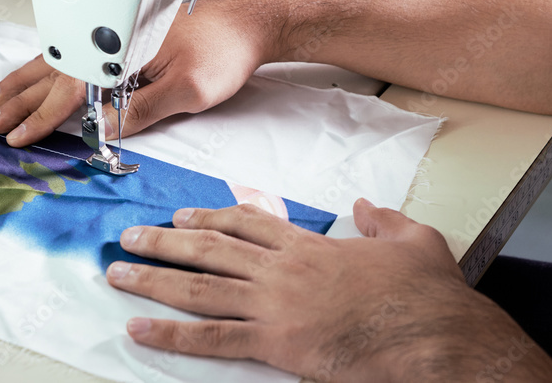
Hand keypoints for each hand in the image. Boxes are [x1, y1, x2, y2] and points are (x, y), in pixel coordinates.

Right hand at [0, 0, 272, 145]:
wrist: (253, 19)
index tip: (16, 135)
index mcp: (121, 48)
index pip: (69, 89)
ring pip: (58, 55)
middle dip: (19, 98)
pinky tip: (39, 69)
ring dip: (26, 76)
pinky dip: (49, 63)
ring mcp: (116, 29)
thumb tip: (101, 131)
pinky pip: (75, 48)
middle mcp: (112, 33)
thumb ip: (141, 111)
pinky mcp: (125, 30)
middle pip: (53, 69)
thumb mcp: (187, 91)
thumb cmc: (227, 50)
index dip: (40, 117)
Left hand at [106, 199, 551, 382]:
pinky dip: (172, 335)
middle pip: (211, 248)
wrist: (433, 336)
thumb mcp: (414, 240)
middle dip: (164, 242)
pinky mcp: (276, 344)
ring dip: (154, 279)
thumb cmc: (425, 295)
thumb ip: (383, 219)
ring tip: (118, 274)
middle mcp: (283, 270)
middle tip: (129, 237)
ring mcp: (275, 306)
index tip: (182, 217)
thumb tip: (366, 207)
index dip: (209, 217)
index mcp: (309, 246)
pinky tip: (141, 329)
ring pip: (200, 288)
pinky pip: (212, 340)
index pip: (248, 222)